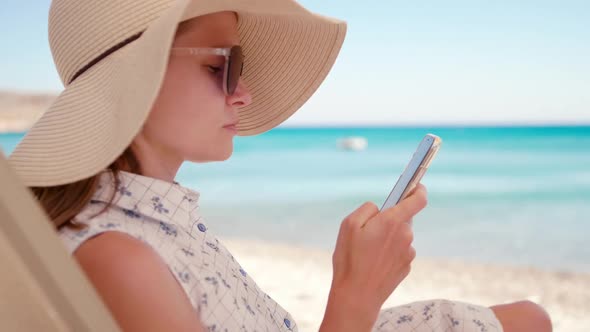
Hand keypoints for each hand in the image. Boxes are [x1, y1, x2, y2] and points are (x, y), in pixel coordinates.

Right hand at [320, 184, 427, 331]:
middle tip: (368, 231)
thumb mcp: (349, 224)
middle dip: (388, 220)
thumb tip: (380, 208)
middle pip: (402, 218)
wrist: (357, 296)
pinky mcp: (406, 266)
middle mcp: (406, 235)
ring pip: (399, 235)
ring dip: (387, 238)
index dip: (418, 189)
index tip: (415, 185)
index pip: (418, 199)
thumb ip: (367, 209)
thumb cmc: (350, 259)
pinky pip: (398, 251)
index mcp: (393, 221)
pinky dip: (388, 253)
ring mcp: (408, 252)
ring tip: (367, 252)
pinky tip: (373, 263)